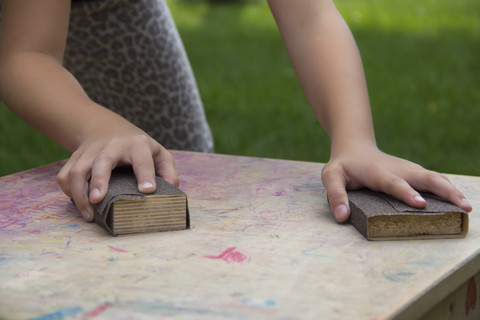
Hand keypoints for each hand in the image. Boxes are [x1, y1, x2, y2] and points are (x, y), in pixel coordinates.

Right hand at [57, 124, 177, 221]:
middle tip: (98, 200)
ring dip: (79, 192)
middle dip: (99, 180)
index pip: (142, 159)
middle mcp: (113, 145)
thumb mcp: (159, 153)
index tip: (147, 191)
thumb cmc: (138, 147)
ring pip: (78, 170)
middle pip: (102, 161)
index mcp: (138, 145)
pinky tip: (78, 204)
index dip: (145, 175)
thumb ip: (168, 173)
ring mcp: (91, 151)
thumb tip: (170, 194)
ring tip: (88, 214)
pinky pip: (65, 175)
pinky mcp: (75, 157)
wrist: (106, 127)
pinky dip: (68, 191)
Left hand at [321, 141, 471, 221]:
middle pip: (425, 177)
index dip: (407, 193)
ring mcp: (408, 169)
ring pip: (433, 177)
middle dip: (444, 191)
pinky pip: (433, 179)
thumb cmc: (343, 165)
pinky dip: (447, 188)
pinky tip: (457, 200)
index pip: (394, 183)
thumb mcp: (331, 176)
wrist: (354, 146)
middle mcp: (398, 169)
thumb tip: (342, 217)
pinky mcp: (413, 172)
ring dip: (451, 190)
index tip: (421, 204)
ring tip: (467, 207)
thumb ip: (335, 195)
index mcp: (378, 172)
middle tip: (462, 207)